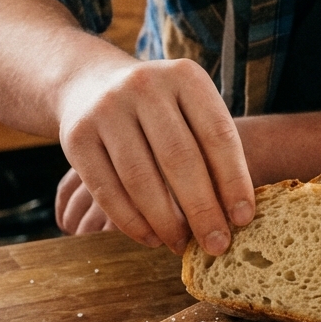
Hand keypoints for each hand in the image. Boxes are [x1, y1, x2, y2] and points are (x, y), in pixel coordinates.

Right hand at [57, 55, 254, 256]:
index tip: (244, 219)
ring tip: (181, 244)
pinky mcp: (76, 137)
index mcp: (185, 76)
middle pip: (180, 158)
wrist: (90, 83)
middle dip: (202, 209)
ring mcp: (106, 109)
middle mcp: (145, 86)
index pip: (217, 134)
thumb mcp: (188, 107)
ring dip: (166, 221)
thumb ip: (211, 148)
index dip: (234, 180)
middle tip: (217, 245)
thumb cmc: (158, 108)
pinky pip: (107, 190)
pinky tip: (151, 238)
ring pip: (141, 178)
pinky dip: (131, 221)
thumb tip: (235, 214)